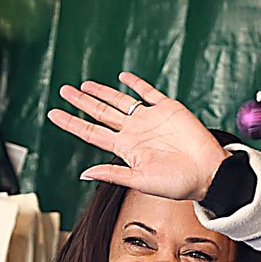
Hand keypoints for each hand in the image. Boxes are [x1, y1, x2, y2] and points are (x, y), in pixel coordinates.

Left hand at [47, 71, 230, 201]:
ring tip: (85, 85)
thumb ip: (112, 174)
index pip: (91, 132)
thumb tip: (83, 173)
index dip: (72, 122)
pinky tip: (123, 78)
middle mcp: (134, 132)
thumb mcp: (140, 181)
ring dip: (102, 92)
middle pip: (101, 113)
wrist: (207, 174)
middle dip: (81, 102)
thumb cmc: (177, 184)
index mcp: (125, 149)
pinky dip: (136, 84)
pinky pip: (149, 92)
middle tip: (63, 90)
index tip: (53, 114)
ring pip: (121, 101)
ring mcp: (150, 119)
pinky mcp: (168, 109)